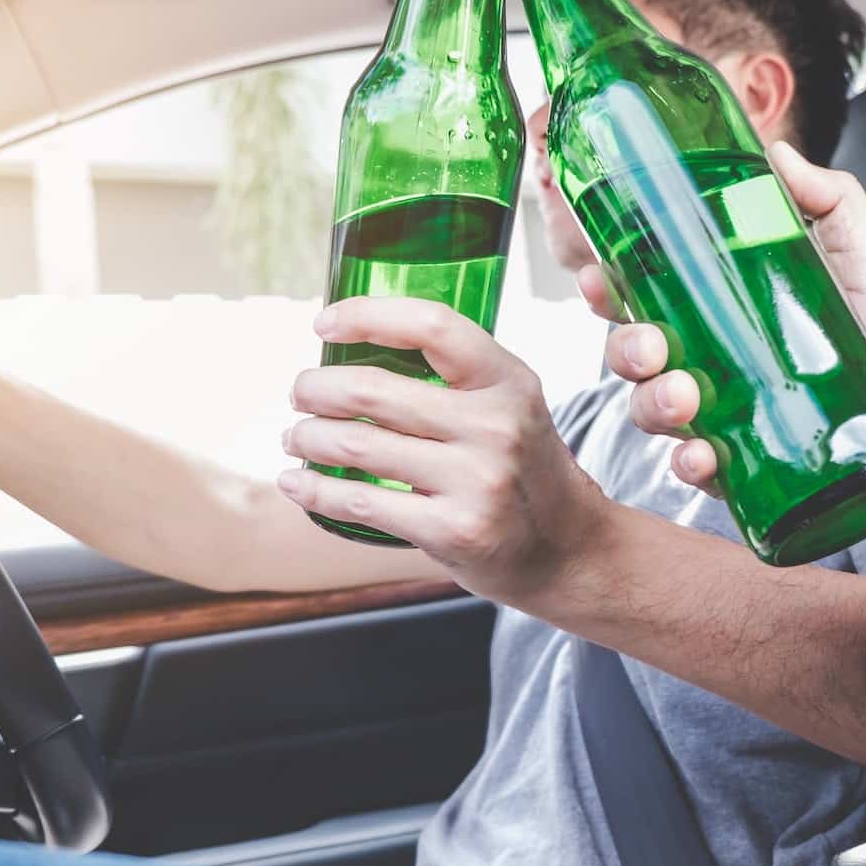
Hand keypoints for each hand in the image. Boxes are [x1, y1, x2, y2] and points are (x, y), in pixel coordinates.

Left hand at [277, 298, 611, 605]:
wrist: (569, 550)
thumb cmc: (523, 470)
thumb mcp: (511, 405)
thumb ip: (456, 378)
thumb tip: (357, 346)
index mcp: (508, 381)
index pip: (430, 325)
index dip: (367, 315)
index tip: (324, 324)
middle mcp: (496, 426)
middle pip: (372, 389)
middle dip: (315, 388)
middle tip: (300, 393)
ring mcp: (476, 481)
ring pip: (356, 445)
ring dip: (307, 437)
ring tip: (296, 437)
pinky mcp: (452, 530)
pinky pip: (360, 502)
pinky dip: (314, 490)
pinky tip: (296, 482)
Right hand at [594, 140, 865, 490]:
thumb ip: (830, 199)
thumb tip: (777, 149)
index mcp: (724, 299)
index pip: (646, 282)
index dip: (607, 275)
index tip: (597, 268)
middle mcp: (711, 355)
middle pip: (631, 344)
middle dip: (623, 342)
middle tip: (650, 343)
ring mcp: (721, 411)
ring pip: (649, 405)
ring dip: (651, 400)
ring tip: (686, 397)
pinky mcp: (741, 463)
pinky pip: (692, 465)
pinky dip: (687, 462)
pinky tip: (703, 456)